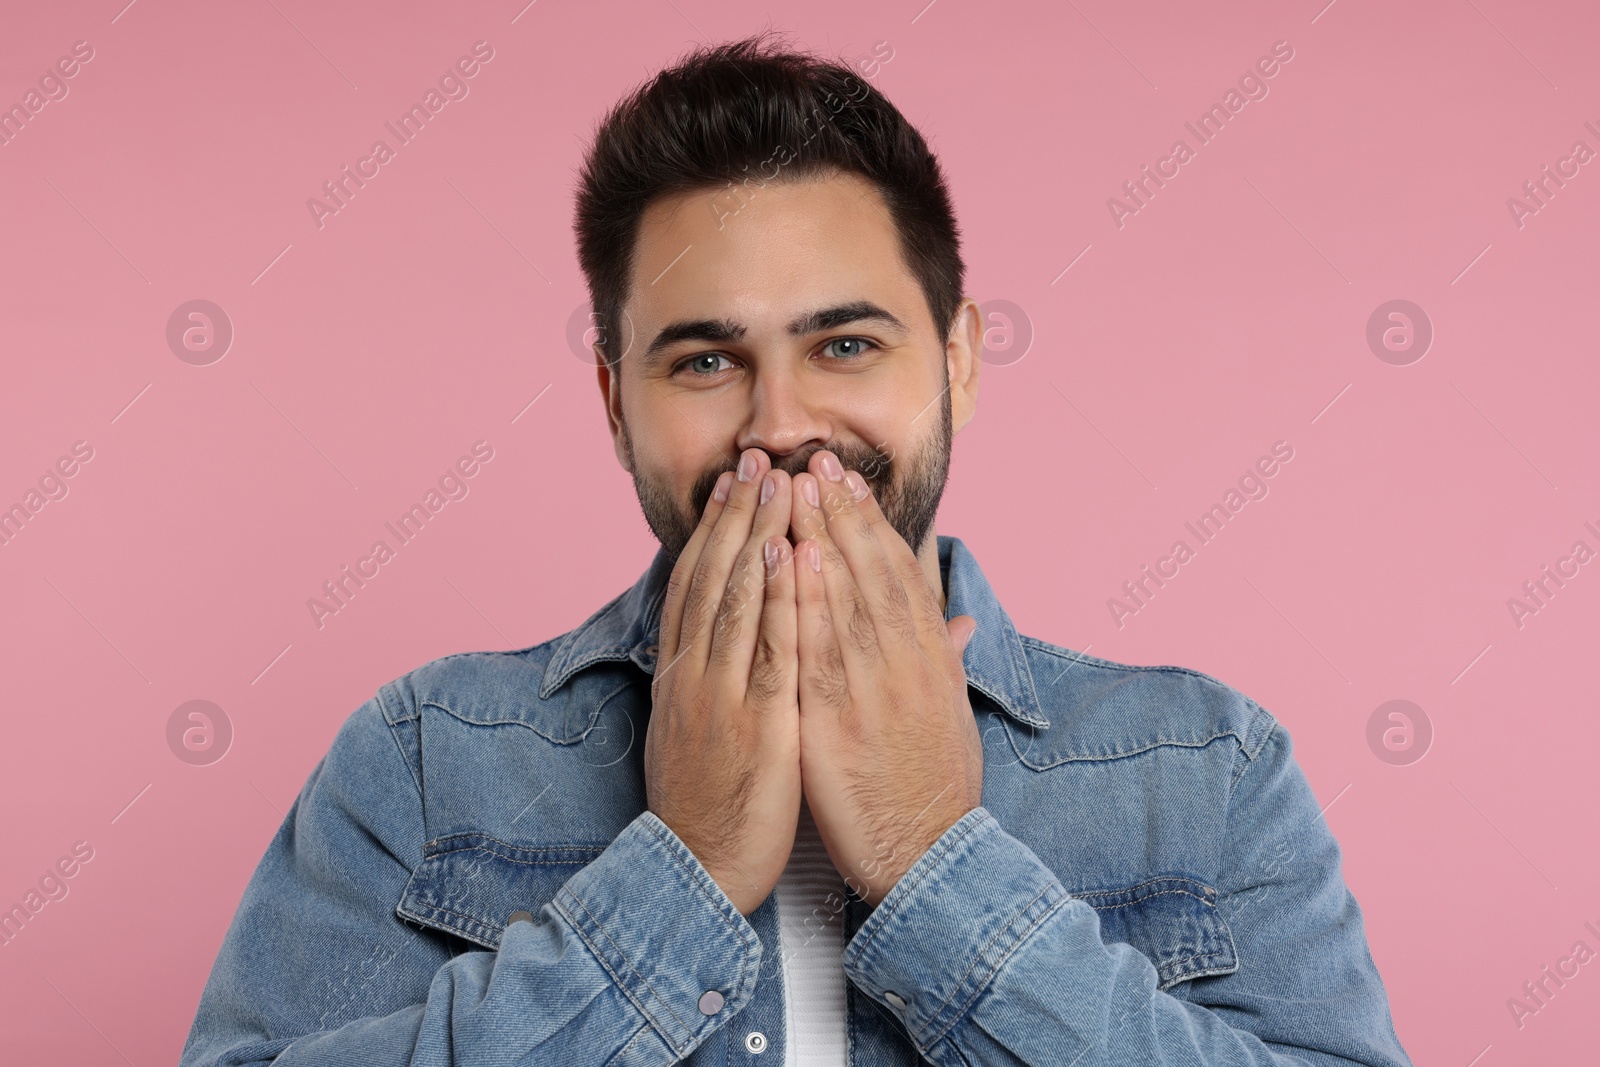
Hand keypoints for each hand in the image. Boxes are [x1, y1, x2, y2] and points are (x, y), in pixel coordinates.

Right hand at [644, 447, 801, 915]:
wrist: (695, 872)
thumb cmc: (708, 805)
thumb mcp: (703, 733)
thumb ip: (718, 683)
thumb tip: (724, 648)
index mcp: (683, 675)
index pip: (697, 586)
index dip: (716, 530)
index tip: (734, 484)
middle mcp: (693, 674)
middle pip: (711, 578)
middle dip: (736, 514)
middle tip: (755, 458)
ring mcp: (718, 695)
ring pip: (733, 598)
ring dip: (753, 534)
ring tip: (773, 482)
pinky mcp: (751, 722)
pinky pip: (763, 648)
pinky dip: (772, 597)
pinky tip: (783, 555)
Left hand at [788, 449, 983, 907]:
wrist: (928, 856)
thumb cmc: (937, 790)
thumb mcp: (954, 717)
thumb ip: (950, 662)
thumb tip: (961, 623)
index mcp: (932, 660)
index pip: (901, 574)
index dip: (873, 524)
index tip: (852, 483)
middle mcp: (906, 663)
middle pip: (872, 571)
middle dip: (844, 511)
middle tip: (818, 460)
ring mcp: (872, 687)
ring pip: (845, 595)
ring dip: (822, 535)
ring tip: (800, 485)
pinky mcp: (837, 718)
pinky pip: (817, 646)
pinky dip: (806, 597)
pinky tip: (792, 557)